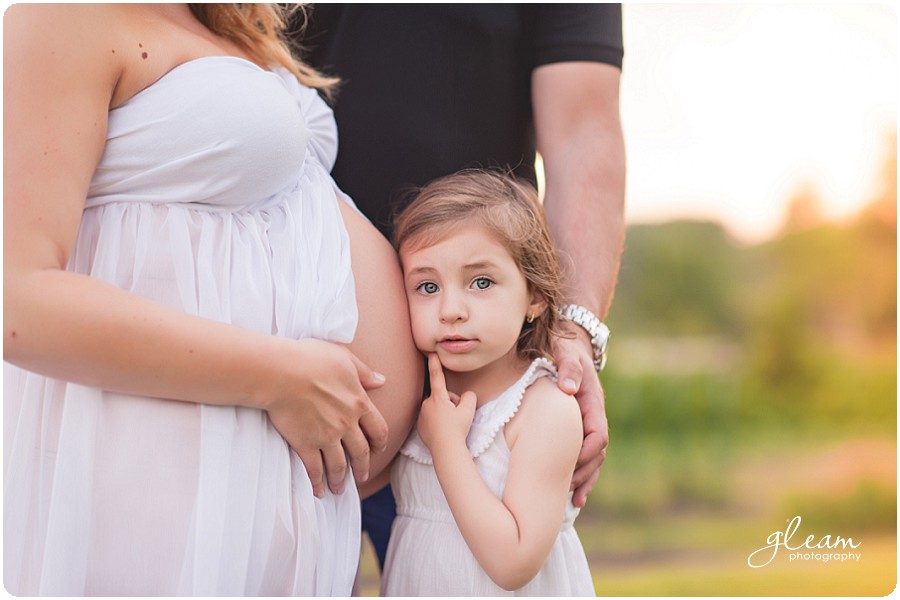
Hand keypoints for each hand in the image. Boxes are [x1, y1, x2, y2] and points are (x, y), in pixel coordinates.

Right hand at [264, 339, 387, 497]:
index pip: (378, 429)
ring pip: (340, 465)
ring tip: (339, 490)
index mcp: (359, 402)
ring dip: (341, 480)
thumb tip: (382, 381)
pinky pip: (314, 470)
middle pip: (361, 452)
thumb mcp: (344, 358)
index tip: (378, 450)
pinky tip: (318, 491)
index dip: (380, 442)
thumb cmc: (311, 359)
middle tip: (361, 477)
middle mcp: (347, 424)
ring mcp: (327, 437)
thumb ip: (364, 372)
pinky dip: (317, 483)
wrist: (282, 372)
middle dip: (362, 467)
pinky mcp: (306, 445)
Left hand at [417, 353, 476, 452]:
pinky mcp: (420, 426)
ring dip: (444, 412)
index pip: (437, 377)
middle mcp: (427, 404)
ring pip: (436, 407)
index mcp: (438, 398)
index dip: (435, 364)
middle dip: (450, 402)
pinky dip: (437, 422)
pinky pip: (430, 418)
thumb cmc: (458, 429)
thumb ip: (469, 397)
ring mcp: (422, 415)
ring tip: (450, 425)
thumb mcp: (469, 410)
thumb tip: (466, 395)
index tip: (432, 353)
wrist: (446, 450)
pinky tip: (443, 430)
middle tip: (457, 416)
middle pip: (442, 396)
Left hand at [552, 327, 608, 507]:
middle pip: (598, 451)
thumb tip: (568, 388)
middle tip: (568, 490)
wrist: (572, 344)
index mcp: (592, 402)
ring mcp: (589, 423)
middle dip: (586, 472)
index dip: (587, 451)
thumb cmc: (565, 349)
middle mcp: (595, 415)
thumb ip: (568, 367)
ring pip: (594, 457)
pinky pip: (585, 454)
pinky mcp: (580, 427)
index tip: (572, 466)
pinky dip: (582, 473)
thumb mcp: (566, 352)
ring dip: (586, 478)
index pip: (598, 433)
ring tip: (575, 501)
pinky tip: (574, 493)